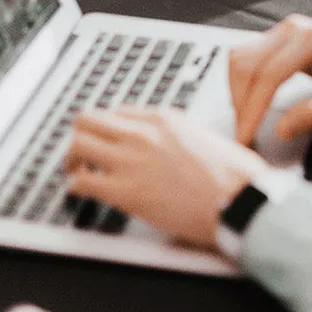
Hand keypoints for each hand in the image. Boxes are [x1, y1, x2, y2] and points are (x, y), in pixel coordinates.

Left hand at [64, 107, 271, 249]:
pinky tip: (82, 194)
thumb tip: (172, 145)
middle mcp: (142, 133)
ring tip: (78, 173)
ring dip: (72, 160)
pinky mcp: (126, 191)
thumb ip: (179, 135)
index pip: (116, 112)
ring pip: (77, 145)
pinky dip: (75, 187)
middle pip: (87, 120)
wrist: (239, 199)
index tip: (107, 141)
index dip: (107, 129)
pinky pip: (82, 182)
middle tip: (83, 155)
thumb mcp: (204, 136)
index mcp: (163, 118)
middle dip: (80, 137)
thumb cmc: (233, 174)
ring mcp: (131, 160)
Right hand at [229, 15, 311, 145]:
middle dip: (240, 104)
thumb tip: (281, 131)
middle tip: (243, 138)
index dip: (253, 109)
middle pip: (247, 65)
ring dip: (236, 92)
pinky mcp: (279, 36)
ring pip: (241, 58)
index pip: (269, 75)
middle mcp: (292, 28)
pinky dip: (242, 81)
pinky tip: (248, 103)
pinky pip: (248, 55)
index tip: (245, 137)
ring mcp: (283, 29)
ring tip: (245, 123)